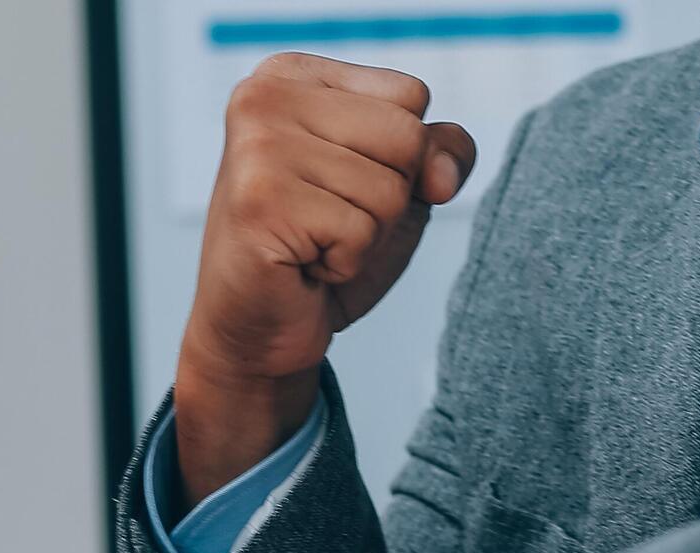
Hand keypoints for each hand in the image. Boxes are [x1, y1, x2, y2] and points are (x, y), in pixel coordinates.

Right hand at [176, 54, 477, 501]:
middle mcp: (265, 97)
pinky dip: (344, 263)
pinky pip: (360, 232)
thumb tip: (442, 176)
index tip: (342, 184)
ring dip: (365, 236)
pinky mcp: (259, 201)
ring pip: (388, 190)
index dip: (402, 157)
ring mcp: (257, 146)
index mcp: (292, 76)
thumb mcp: (396, 186)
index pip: (410, 96)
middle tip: (328, 221)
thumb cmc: (320, 251)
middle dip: (388, 198)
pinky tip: (302, 264)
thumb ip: (439, 152)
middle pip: (406, 138)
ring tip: (313, 243)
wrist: (258, 329)